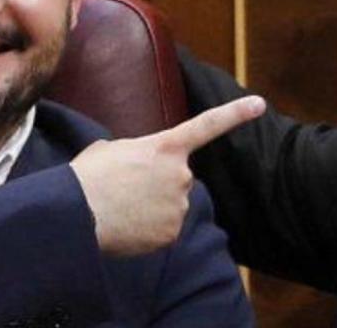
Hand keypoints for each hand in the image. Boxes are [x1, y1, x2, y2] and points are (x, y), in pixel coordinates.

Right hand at [70, 95, 264, 255]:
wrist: (75, 214)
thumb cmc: (87, 178)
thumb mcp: (109, 149)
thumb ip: (133, 152)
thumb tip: (133, 165)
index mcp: (165, 146)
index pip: (207, 126)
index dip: (235, 114)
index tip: (261, 105)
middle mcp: (180, 173)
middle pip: (178, 179)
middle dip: (158, 185)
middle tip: (126, 190)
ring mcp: (179, 203)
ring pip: (171, 206)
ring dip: (152, 208)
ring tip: (122, 208)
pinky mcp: (172, 232)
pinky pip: (165, 231)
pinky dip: (149, 231)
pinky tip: (127, 227)